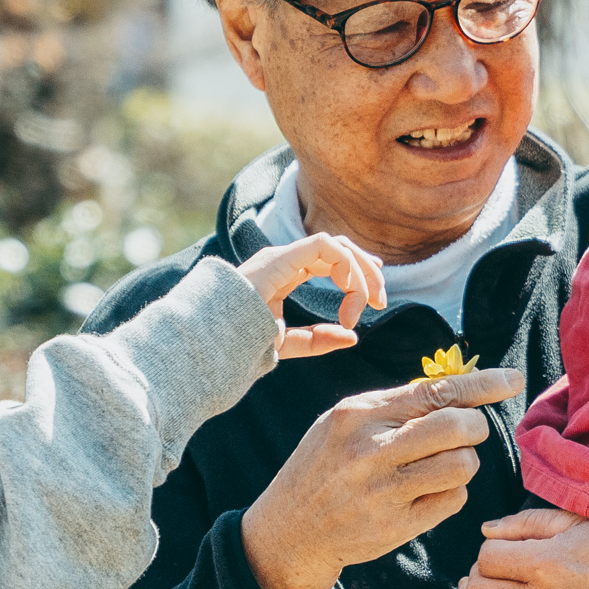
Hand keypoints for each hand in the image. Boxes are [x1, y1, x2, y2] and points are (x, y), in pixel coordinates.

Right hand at [236, 231, 387, 358]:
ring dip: (361, 269)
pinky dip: (347, 267)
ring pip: (336, 244)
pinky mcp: (279, 257)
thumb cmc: (236, 344)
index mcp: (284, 274)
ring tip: (370, 300)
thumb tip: (353, 337)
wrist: (208, 344)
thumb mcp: (286, 344)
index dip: (357, 275)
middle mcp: (283, 260)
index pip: (329, 259)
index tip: (368, 307)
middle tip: (381, 301)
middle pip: (338, 248)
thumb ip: (318, 340)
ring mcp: (280, 256)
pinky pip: (325, 246)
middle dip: (367, 271)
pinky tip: (351, 294)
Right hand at [240, 364, 525, 588]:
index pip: (435, 390)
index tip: (512, 381)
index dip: (482, 384)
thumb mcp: (343, 422)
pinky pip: (454, 500)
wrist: (290, 529)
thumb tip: (462, 390)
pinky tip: (427, 493)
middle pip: (458, 426)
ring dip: (463, 463)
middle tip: (465, 434)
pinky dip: (452, 494)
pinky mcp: (397, 526)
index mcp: (359, 414)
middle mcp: (371, 450)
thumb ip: (395, 406)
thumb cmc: (326, 466)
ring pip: (462, 465)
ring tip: (440, 466)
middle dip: (475, 428)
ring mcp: (384, 491)